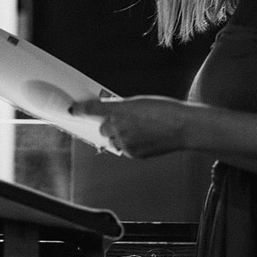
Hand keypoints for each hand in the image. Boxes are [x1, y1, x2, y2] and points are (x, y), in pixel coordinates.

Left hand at [71, 96, 191, 157]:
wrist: (183, 128)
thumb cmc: (165, 111)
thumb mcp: (140, 102)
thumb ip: (121, 107)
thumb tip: (108, 111)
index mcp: (119, 110)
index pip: (92, 109)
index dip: (80, 110)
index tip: (73, 110)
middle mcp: (118, 127)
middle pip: (103, 128)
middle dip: (109, 125)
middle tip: (124, 120)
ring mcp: (125, 142)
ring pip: (114, 140)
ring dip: (119, 136)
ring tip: (140, 129)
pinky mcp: (133, 154)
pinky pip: (125, 149)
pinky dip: (130, 144)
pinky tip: (146, 138)